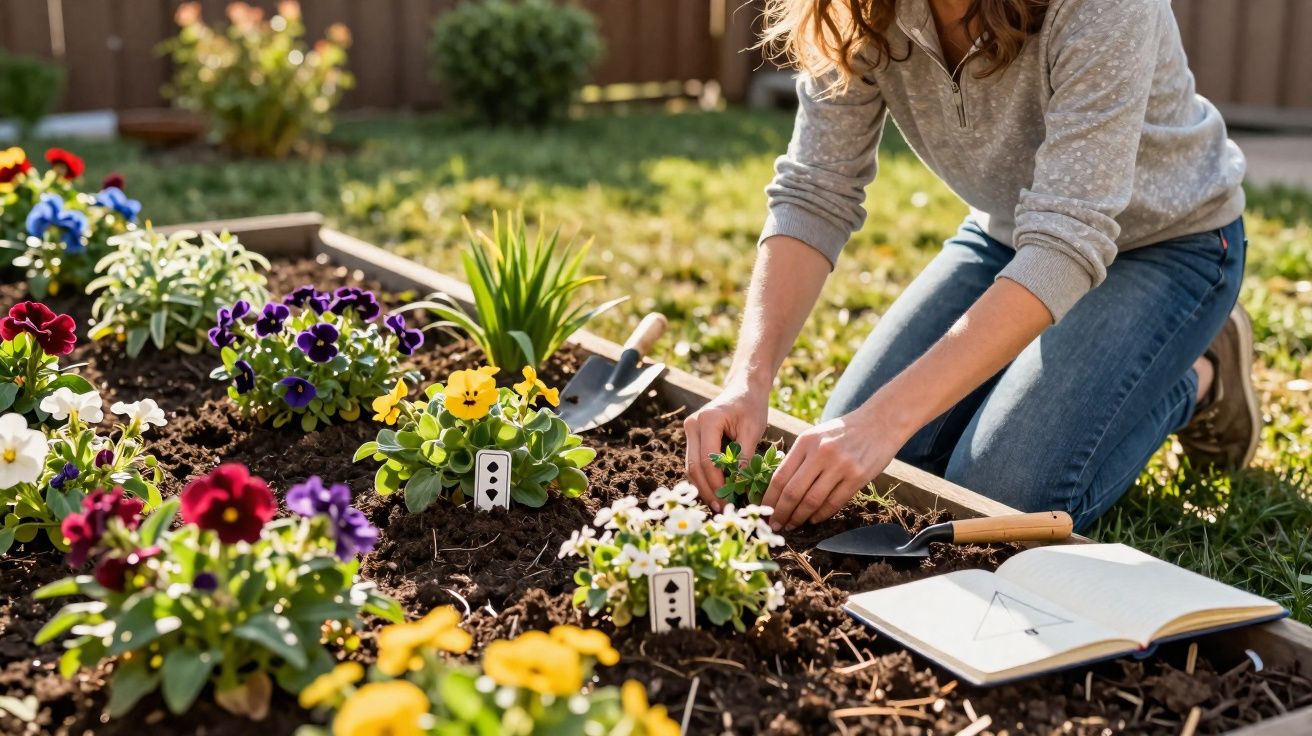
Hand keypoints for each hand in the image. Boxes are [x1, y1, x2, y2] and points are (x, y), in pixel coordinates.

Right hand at [684, 383, 769, 510]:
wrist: (744, 388)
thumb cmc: (751, 406)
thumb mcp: (753, 431)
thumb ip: (745, 457)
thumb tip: (741, 486)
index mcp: (707, 420)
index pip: (707, 460)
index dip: (716, 484)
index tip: (729, 502)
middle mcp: (692, 425)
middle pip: (694, 466)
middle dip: (707, 490)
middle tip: (721, 509)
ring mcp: (690, 430)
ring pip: (691, 467)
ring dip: (703, 487)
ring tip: (718, 504)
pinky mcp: (693, 437)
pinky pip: (695, 462)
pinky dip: (704, 478)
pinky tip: (715, 491)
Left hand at [761, 409, 901, 530]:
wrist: (880, 422)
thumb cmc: (842, 432)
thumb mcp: (816, 436)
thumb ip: (798, 458)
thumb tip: (777, 490)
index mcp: (806, 442)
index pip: (780, 476)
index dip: (769, 498)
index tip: (764, 511)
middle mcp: (821, 453)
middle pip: (793, 492)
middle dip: (781, 513)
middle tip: (775, 526)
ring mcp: (841, 465)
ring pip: (812, 501)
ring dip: (799, 518)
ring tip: (793, 525)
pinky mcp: (858, 477)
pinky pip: (834, 502)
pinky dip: (821, 515)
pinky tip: (813, 520)